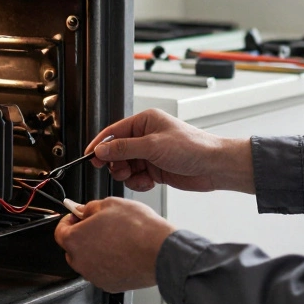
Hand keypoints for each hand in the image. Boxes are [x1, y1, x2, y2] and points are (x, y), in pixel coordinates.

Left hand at [54, 197, 176, 292]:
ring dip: (96, 251)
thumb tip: (82, 210)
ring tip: (116, 238)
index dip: (69, 221)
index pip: (60, 231)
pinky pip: (103, 272)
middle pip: (73, 248)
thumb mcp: (110, 204)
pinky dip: (108, 264)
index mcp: (74, 240)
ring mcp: (94, 276)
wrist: (160, 252)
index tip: (76, 217)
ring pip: (89, 261)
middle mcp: (80, 261)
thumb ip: (89, 207)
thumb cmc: (138, 229)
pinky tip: (123, 252)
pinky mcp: (109, 285)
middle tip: (99, 225)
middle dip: (83, 236)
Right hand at [87, 109, 255, 193]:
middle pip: (117, 151)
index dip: (100, 145)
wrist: (214, 167)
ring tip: (139, 176)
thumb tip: (101, 150)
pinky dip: (139, 182)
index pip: (114, 132)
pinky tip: (149, 182)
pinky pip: (136, 177)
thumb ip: (124, 148)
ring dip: (128, 175)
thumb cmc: (192, 147)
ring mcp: (150, 154)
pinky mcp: (156, 169)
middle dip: (117, 163)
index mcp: (145, 122)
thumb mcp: (153, 146)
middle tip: (122, 170)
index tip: (89, 157)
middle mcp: (146, 136)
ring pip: (125, 166)